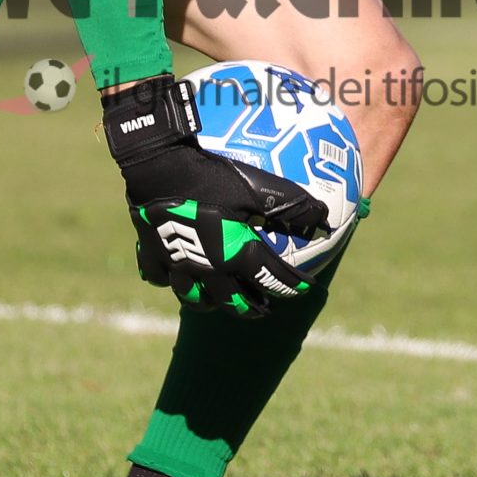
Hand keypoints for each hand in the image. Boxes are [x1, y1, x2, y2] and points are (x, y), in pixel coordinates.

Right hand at [102, 75, 329, 316]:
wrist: (158, 167)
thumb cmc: (211, 176)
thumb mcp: (257, 186)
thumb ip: (292, 205)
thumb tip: (325, 218)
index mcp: (236, 256)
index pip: (271, 280)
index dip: (290, 286)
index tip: (302, 288)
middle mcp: (208, 270)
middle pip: (232, 302)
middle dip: (251, 308)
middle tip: (263, 308)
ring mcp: (177, 266)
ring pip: (194, 299)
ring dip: (211, 303)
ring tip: (220, 300)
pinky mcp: (151, 255)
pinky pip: (159, 278)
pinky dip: (169, 280)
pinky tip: (174, 275)